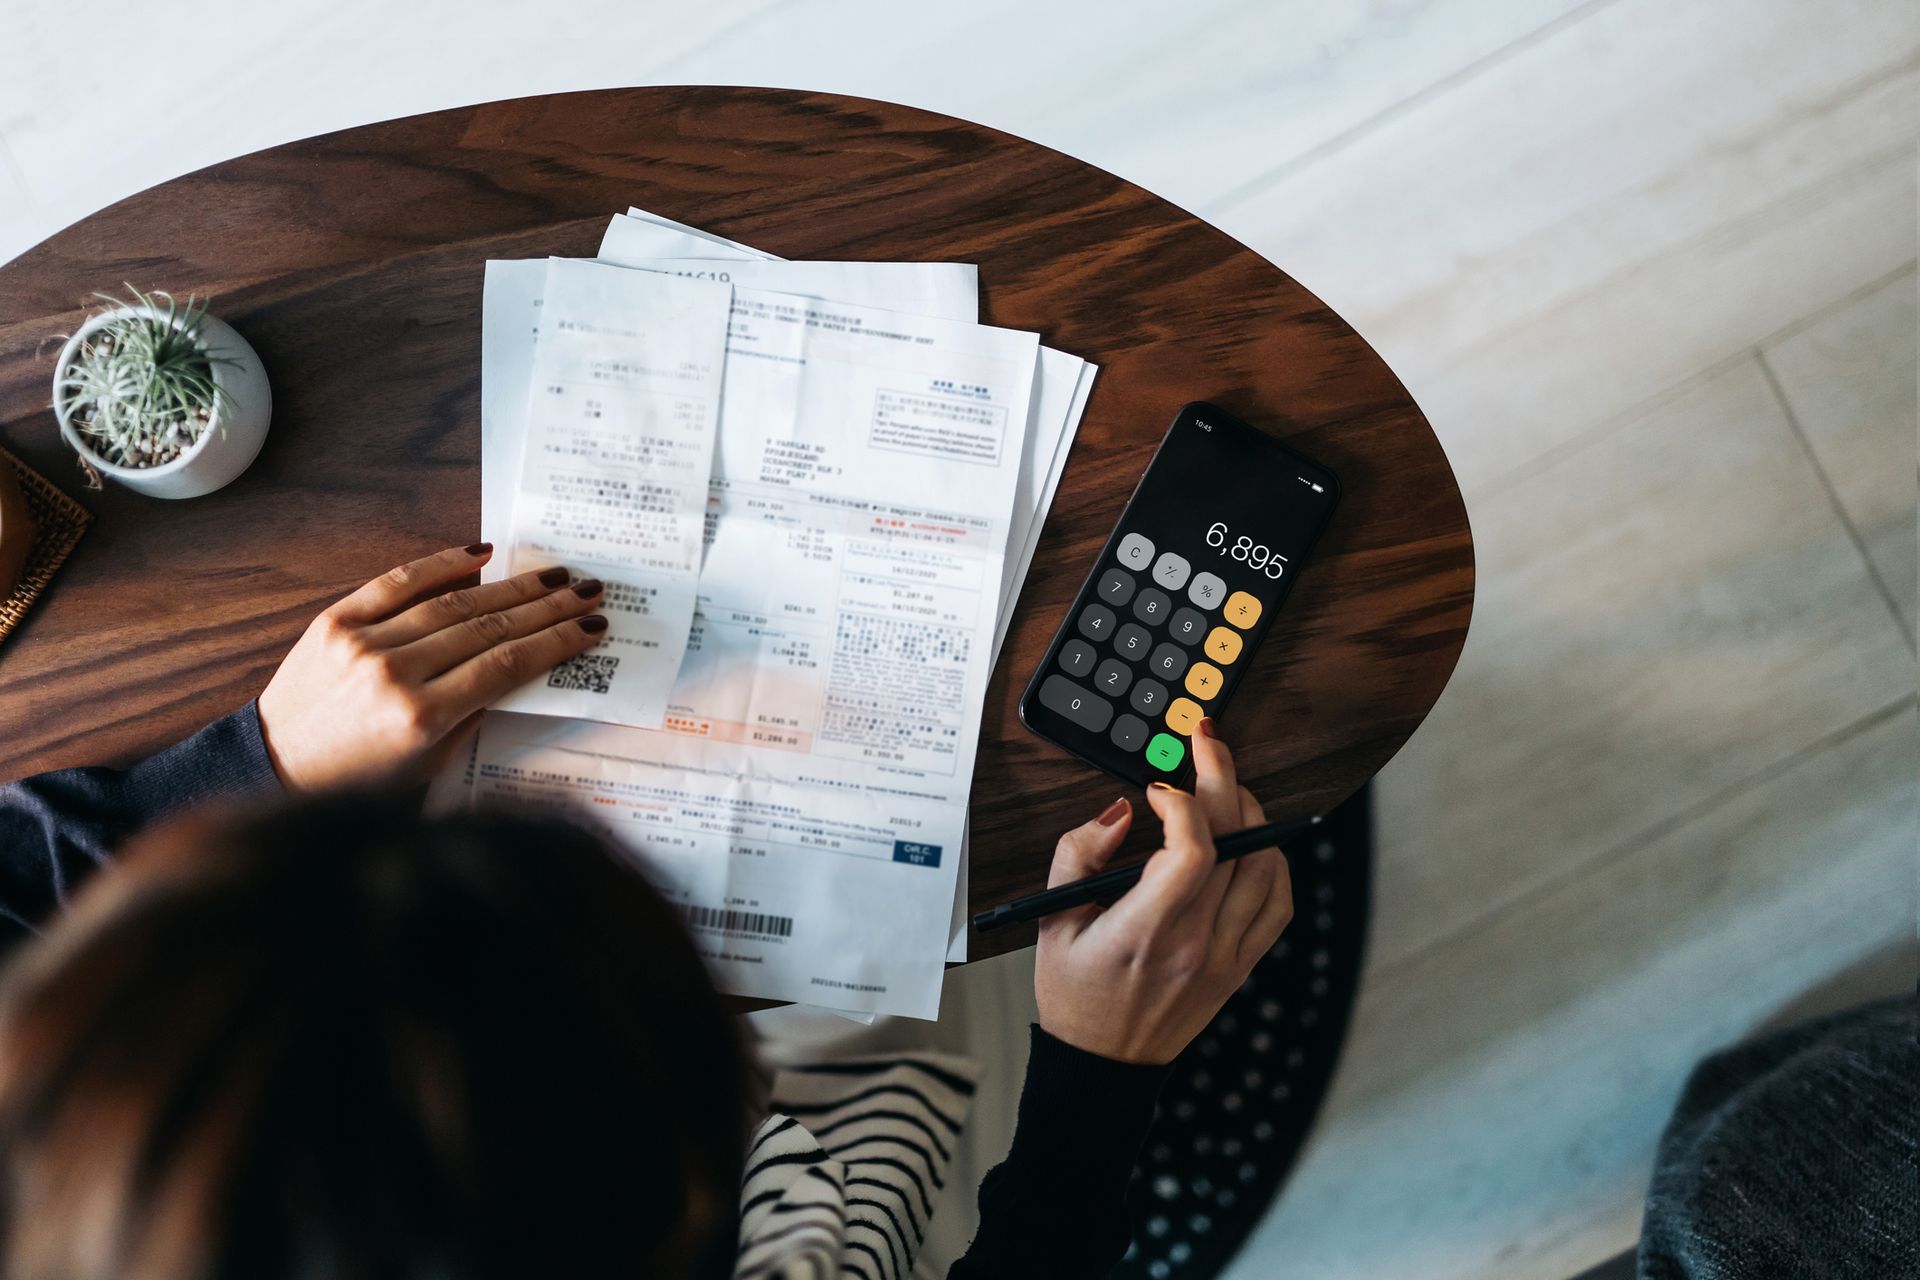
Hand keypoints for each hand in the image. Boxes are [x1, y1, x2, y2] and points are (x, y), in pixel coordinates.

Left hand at [257, 543, 606, 790]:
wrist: (275, 765)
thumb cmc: (358, 778)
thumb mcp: (429, 762)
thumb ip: (473, 713)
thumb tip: (520, 665)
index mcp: (421, 718)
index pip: (506, 666)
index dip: (556, 643)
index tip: (591, 629)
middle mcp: (394, 674)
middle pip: (489, 628)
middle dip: (547, 608)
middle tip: (587, 590)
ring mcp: (363, 643)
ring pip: (453, 603)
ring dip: (511, 587)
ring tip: (553, 574)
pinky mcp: (335, 621)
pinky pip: (397, 582)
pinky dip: (442, 564)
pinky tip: (482, 554)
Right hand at [1034, 721, 1292, 1064]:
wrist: (1104, 1065)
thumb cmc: (1074, 993)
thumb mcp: (1051, 921)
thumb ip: (1077, 854)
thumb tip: (1121, 811)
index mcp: (1144, 931)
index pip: (1191, 850)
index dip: (1182, 803)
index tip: (1157, 788)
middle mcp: (1195, 943)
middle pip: (1234, 842)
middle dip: (1222, 777)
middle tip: (1206, 743)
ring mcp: (1226, 955)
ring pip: (1265, 864)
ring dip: (1251, 813)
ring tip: (1226, 788)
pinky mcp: (1241, 965)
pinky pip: (1278, 902)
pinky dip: (1272, 861)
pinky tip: (1251, 840)